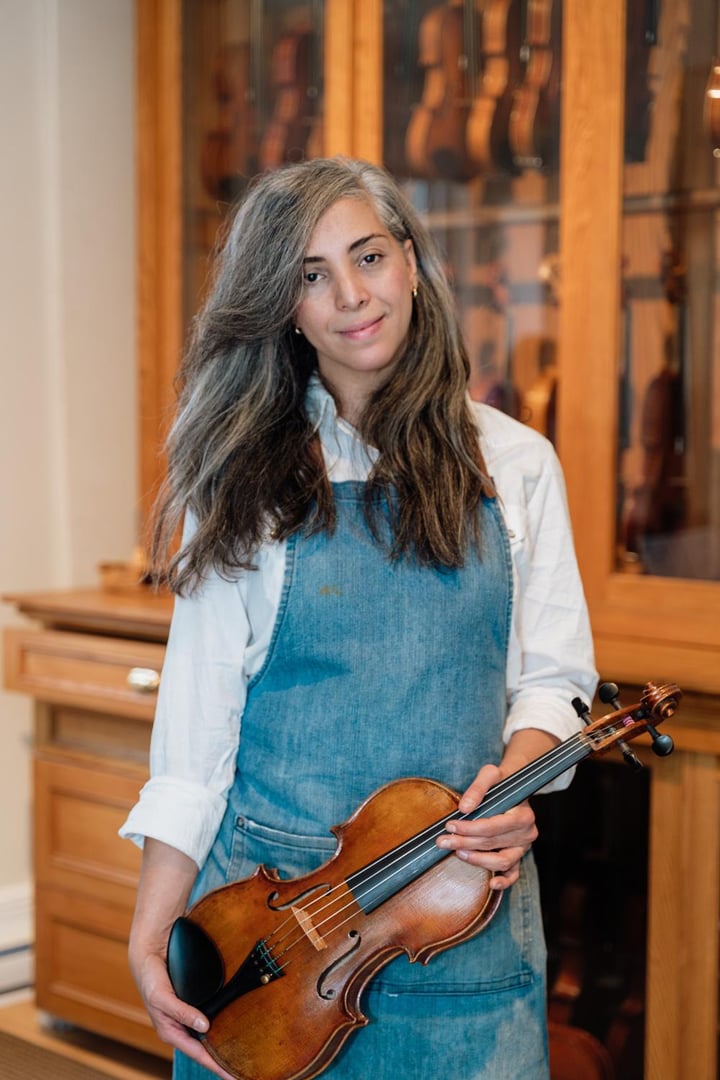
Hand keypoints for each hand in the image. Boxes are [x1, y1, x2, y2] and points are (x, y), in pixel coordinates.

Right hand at [131, 946, 235, 1079]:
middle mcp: (181, 1028)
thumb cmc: (151, 980)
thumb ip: (182, 1012)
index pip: (199, 1055)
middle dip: (222, 1062)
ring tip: (242, 1056)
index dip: (217, 1067)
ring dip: (223, 1046)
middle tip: (243, 1071)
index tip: (233, 1078)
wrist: (148, 958)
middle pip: (205, 1050)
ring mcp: (188, 1018)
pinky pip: (210, 1019)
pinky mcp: (193, 1005)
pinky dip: (221, 1027)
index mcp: (172, 1033)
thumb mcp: (162, 998)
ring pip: (208, 1037)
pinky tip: (233, 1028)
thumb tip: (205, 1026)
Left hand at [435, 763, 537, 889]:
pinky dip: (504, 882)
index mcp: (523, 815)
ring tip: (457, 852)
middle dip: (464, 843)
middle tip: (442, 841)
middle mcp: (526, 833)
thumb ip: (477, 788)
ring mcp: (522, 848)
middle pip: (491, 843)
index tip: (449, 825)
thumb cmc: (501, 781)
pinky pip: (513, 874)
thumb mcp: (490, 774)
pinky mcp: (517, 857)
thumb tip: (464, 808)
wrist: (513, 789)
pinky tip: (491, 884)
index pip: (492, 826)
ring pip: (501, 861)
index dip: (469, 828)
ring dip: (477, 860)